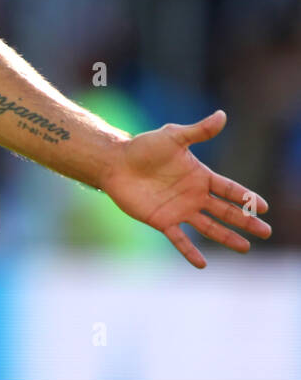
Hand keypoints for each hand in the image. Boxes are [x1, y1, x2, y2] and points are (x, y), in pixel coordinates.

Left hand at [100, 110, 270, 267]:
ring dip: (227, 237)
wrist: (115, 162)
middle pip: (225, 211)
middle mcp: (193, 195)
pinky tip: (202, 264)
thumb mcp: (173, 137)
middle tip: (266, 232)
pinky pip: (179, 239)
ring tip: (246, 248)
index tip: (263, 207)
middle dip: (245, 221)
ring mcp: (179, 209)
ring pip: (209, 227)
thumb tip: (222, 115)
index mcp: (200, 176)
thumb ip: (198, 131)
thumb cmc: (143, 147)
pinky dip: (190, 251)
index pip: (229, 189)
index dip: (246, 197)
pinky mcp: (162, 221)